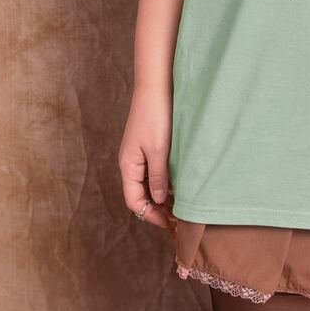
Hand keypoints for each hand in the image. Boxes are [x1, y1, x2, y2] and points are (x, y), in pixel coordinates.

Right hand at [118, 84, 175, 230]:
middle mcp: (130, 162)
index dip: (151, 215)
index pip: (134, 201)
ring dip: (161, 196)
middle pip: (139, 194)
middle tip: (178, 218)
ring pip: (147, 183)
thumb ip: (159, 177)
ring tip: (181, 204)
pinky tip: (178, 183)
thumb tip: (159, 200)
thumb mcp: (159, 150)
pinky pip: (152, 171)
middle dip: (157, 209)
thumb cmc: (156, 116)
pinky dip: (163, 181)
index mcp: (128, 166)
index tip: (169, 224)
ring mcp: (137, 154)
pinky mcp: (146, 145)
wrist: (155, 86)